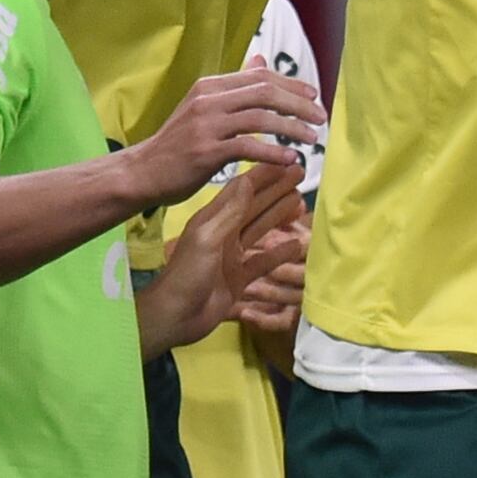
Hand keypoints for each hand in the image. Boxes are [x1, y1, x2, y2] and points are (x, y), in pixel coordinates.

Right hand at [123, 70, 325, 207]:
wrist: (142, 171)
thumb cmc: (178, 142)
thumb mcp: (203, 107)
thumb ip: (233, 88)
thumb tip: (261, 61)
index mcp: (209, 87)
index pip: (259, 77)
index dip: (291, 85)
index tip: (314, 96)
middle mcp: (208, 100)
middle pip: (264, 93)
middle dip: (298, 104)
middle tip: (321, 117)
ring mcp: (206, 125)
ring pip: (260, 118)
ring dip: (292, 128)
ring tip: (313, 138)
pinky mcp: (205, 151)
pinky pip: (248, 147)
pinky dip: (274, 152)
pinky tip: (291, 159)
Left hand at [143, 161, 302, 356]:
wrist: (175, 316)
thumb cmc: (187, 275)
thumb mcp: (207, 238)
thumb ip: (229, 212)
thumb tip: (248, 180)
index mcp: (213, 220)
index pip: (242, 190)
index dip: (263, 175)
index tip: (284, 161)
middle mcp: (224, 233)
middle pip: (255, 206)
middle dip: (276, 189)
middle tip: (300, 174)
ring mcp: (232, 256)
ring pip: (261, 229)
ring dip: (280, 214)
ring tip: (301, 202)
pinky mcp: (240, 278)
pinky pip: (264, 261)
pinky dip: (280, 252)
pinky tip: (296, 244)